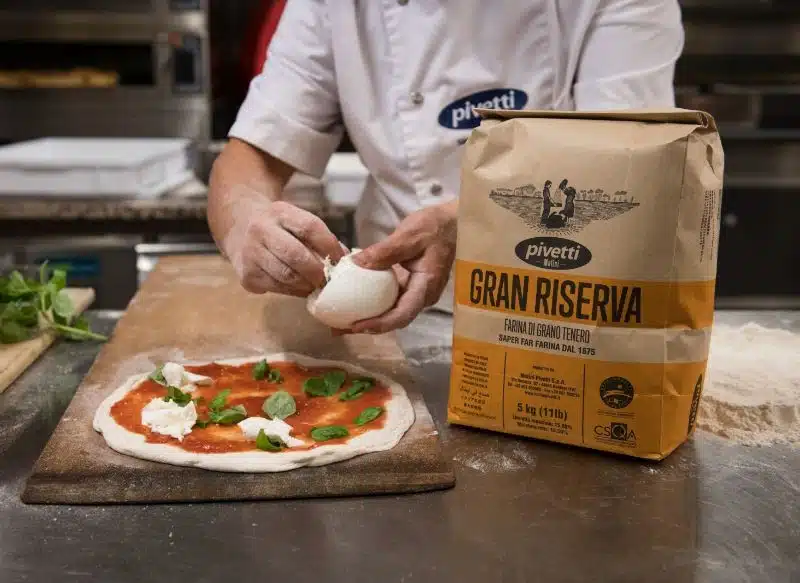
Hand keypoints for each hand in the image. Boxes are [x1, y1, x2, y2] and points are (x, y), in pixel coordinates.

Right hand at [221, 197, 344, 296]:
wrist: (239, 228)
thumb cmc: (279, 227)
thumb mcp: (295, 221)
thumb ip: (320, 238)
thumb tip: (346, 260)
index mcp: (280, 212)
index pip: (310, 227)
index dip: (330, 246)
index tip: (341, 260)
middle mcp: (261, 230)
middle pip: (296, 255)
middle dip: (318, 271)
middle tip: (328, 280)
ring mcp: (250, 253)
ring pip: (286, 276)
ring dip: (307, 285)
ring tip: (316, 286)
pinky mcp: (246, 275)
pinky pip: (276, 288)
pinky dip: (293, 291)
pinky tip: (299, 288)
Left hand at [345, 201, 456, 333]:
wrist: (453, 222)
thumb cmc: (435, 227)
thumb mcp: (408, 236)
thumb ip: (383, 252)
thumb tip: (354, 264)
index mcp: (426, 287)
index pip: (402, 315)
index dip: (378, 324)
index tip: (355, 326)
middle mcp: (423, 296)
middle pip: (395, 319)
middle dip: (368, 326)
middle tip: (340, 329)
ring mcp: (418, 292)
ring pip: (392, 312)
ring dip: (370, 317)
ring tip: (343, 319)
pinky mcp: (411, 285)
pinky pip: (391, 299)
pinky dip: (374, 302)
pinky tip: (356, 300)